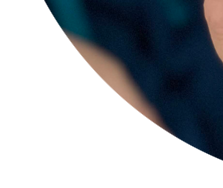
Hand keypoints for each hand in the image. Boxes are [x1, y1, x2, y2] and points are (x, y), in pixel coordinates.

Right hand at [0, 17, 176, 186]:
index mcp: (96, 143)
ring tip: (73, 164)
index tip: (125, 174)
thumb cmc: (44, 62)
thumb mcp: (103, 74)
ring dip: (75, 183)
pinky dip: (41, 182)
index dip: (131, 184)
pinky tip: (43, 168)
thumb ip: (138, 117)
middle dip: (102, 185)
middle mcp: (62, 176)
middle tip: (95, 164)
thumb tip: (166, 149)